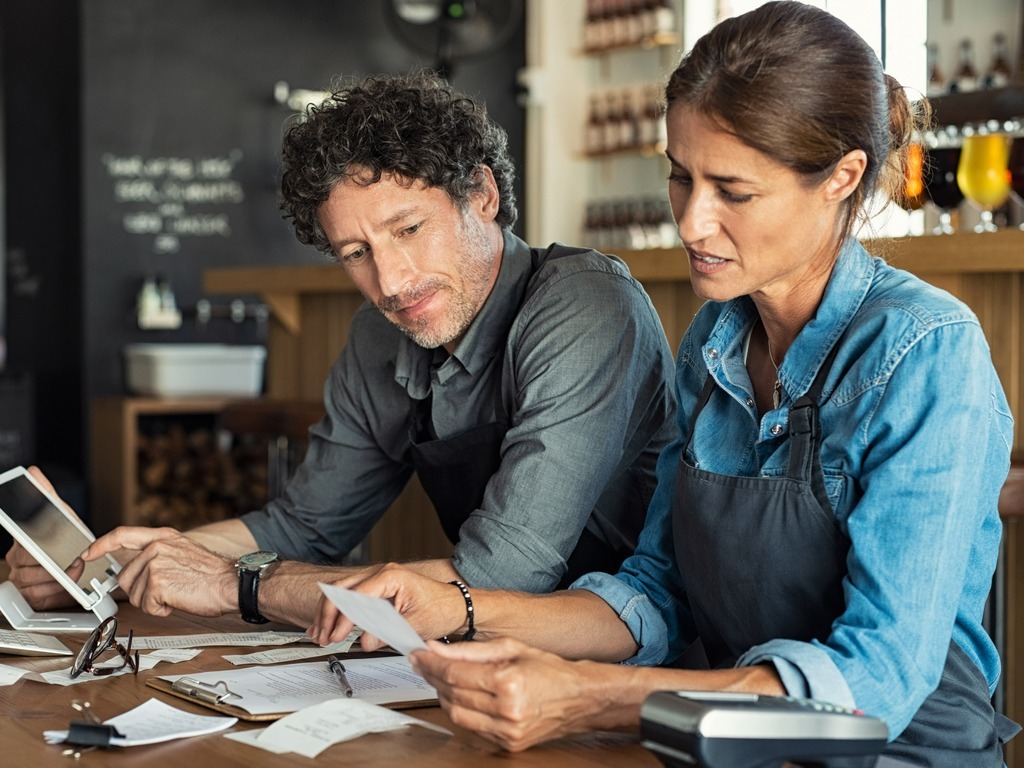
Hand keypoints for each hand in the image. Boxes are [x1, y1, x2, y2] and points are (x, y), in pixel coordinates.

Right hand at [4, 467, 91, 608]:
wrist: (81, 561)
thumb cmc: (68, 538)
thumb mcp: (61, 514)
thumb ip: (46, 494)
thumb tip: (32, 472)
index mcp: (21, 540)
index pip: (21, 543)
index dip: (34, 548)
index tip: (44, 551)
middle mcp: (17, 560)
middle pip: (27, 564)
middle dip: (52, 563)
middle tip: (73, 559)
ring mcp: (21, 578)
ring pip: (30, 581)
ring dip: (57, 577)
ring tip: (74, 570)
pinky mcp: (30, 596)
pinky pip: (36, 596)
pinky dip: (54, 591)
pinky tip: (66, 584)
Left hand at [82, 527, 235, 617]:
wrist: (232, 584)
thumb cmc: (213, 574)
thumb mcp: (182, 552)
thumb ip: (157, 555)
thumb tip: (133, 570)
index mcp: (163, 537)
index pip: (121, 535)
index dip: (100, 545)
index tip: (87, 554)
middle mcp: (156, 547)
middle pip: (125, 577)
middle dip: (141, 591)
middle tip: (166, 591)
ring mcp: (155, 564)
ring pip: (135, 594)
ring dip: (154, 602)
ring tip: (178, 593)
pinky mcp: (157, 584)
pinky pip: (146, 606)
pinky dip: (161, 610)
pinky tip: (178, 601)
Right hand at [308, 562, 466, 648]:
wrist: (455, 605)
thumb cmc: (441, 609)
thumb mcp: (415, 624)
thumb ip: (388, 632)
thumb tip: (364, 641)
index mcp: (390, 576)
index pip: (356, 596)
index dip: (343, 618)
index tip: (336, 636)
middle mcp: (381, 573)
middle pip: (341, 589)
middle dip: (328, 614)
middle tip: (323, 636)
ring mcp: (377, 579)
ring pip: (341, 591)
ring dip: (328, 613)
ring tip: (321, 634)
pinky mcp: (377, 589)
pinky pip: (350, 596)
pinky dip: (337, 610)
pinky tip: (327, 625)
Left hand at [411, 637, 621, 751]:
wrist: (579, 699)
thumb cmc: (550, 669)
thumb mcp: (512, 647)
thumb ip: (471, 649)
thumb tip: (437, 648)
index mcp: (509, 681)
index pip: (456, 672)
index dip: (431, 663)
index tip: (418, 654)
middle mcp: (507, 710)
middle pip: (452, 694)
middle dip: (433, 677)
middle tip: (423, 663)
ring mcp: (507, 731)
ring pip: (457, 715)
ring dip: (443, 696)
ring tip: (441, 678)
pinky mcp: (508, 744)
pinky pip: (471, 729)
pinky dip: (461, 712)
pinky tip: (460, 697)